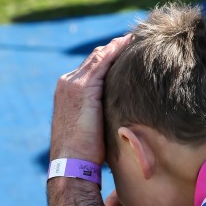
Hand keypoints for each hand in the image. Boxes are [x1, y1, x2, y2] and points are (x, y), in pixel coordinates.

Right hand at [50, 35, 130, 163]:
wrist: (71, 167)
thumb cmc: (86, 157)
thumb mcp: (93, 131)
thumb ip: (102, 117)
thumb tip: (124, 120)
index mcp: (68, 93)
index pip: (93, 68)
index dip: (112, 58)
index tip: (130, 51)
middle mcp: (68, 84)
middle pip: (97, 58)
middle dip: (116, 47)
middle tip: (138, 39)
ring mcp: (73, 84)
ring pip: (100, 56)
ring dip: (119, 45)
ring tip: (138, 37)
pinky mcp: (82, 89)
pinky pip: (102, 62)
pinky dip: (117, 50)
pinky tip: (132, 44)